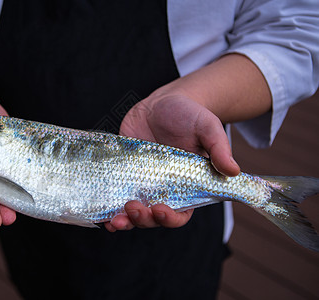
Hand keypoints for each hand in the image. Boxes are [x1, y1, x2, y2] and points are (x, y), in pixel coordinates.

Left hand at [104, 92, 239, 231]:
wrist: (164, 103)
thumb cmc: (190, 116)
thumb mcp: (208, 127)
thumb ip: (219, 148)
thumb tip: (233, 171)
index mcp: (184, 186)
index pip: (180, 213)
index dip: (170, 218)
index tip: (160, 209)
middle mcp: (161, 190)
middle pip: (151, 217)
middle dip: (142, 219)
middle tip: (133, 208)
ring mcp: (139, 183)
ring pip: (130, 212)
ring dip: (122, 220)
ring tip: (114, 220)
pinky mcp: (121, 174)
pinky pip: (113, 195)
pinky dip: (106, 208)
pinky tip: (99, 212)